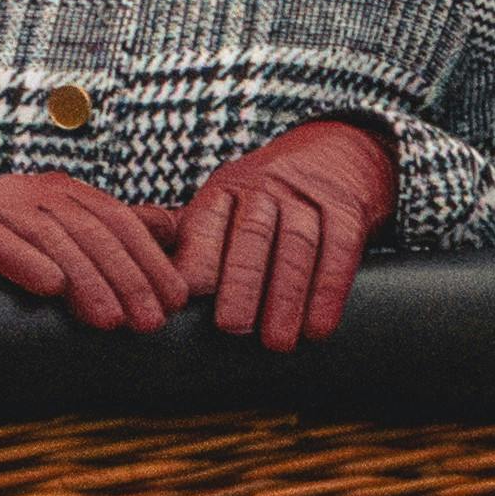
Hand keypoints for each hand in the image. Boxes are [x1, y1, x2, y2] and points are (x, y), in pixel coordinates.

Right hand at [0, 168, 191, 330]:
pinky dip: (20, 260)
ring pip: (46, 235)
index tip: (174, 303)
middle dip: (125, 277)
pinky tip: (48, 288)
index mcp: (60, 191)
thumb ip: (112, 232)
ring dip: (83, 279)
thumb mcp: (62, 242)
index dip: (150, 261)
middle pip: (88, 229)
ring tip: (106, 321)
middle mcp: (28, 189)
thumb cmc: (0, 254)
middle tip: (147, 324)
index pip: (117, 219)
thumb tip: (172, 226)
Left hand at [171, 118, 395, 350]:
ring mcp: (307, 196)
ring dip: (285, 298)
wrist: (336, 154)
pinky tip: (316, 328)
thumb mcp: (224, 206)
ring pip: (296, 245)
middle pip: (250, 236)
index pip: (205, 227)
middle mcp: (263, 188)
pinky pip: (338, 250)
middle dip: (240, 285)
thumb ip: (191, 241)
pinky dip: (327, 292)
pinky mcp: (347, 209)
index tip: (185, 303)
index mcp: (223, 191)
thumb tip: (147, 284)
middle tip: (233, 329)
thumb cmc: (266, 198)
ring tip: (276, 341)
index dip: (197, 265)